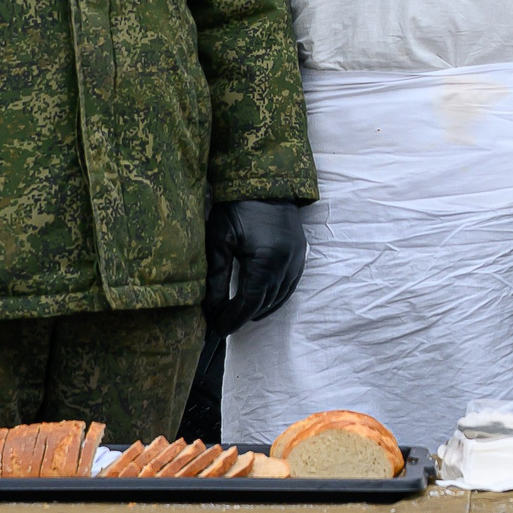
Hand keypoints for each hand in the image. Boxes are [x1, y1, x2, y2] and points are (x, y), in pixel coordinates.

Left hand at [204, 199, 307, 334]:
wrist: (266, 182)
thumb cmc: (238, 207)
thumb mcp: (220, 240)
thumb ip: (216, 278)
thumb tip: (211, 309)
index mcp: (266, 262)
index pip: (248, 303)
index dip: (232, 319)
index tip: (216, 329)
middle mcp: (286, 265)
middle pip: (264, 303)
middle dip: (242, 317)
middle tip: (222, 324)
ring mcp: (297, 259)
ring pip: (279, 297)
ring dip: (259, 309)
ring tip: (238, 316)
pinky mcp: (300, 254)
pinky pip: (289, 286)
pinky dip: (274, 298)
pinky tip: (261, 301)